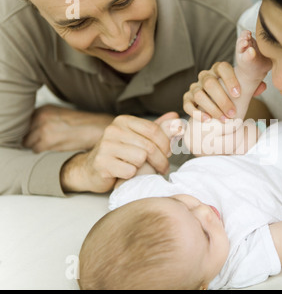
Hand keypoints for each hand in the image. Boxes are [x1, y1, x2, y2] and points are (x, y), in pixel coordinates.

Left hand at [23, 105, 113, 151]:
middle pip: (23, 132)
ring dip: (36, 146)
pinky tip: (53, 148)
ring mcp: (44, 129)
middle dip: (30, 138)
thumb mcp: (60, 114)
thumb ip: (44, 119)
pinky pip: (36, 150)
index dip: (27, 130)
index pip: (24, 121)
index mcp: (44, 109)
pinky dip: (42, 151)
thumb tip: (29, 130)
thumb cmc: (81, 124)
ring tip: (48, 145)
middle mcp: (41, 117)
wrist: (95, 129)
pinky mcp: (48, 142)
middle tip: (41, 141)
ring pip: (28, 142)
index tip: (32, 134)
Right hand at [61, 112, 177, 192]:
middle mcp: (113, 130)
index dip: (166, 144)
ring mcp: (106, 146)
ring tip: (143, 170)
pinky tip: (127, 174)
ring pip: (141, 158)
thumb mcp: (139, 138)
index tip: (168, 153)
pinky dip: (132, 175)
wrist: (92, 169)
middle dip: (161, 160)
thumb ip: (158, 129)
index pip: (154, 130)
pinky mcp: (102, 163)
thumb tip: (176, 118)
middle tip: (162, 167)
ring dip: (146, 168)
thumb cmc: (120, 154)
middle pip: (150, 146)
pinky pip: (130, 171)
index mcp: (124, 121)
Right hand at [183, 61, 266, 121]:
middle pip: (209, 82)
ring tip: (223, 120)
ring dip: (212, 108)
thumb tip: (262, 86)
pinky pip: (187, 104)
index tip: (238, 94)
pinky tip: (207, 120)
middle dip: (222, 99)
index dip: (230, 79)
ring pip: (199, 94)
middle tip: (233, 113)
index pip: (222, 67)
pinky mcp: (187, 99)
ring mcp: (195, 87)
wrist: (219, 108)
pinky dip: (196, 112)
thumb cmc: (233, 96)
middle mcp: (205, 76)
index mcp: (219, 70)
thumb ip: (252, 87)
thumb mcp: (244, 90)